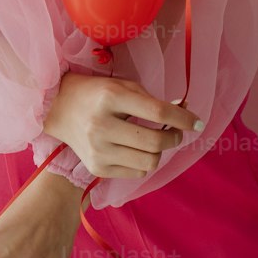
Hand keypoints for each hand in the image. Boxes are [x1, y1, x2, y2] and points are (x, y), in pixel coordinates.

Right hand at [42, 72, 204, 178]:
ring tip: (155, 140)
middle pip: (155, 141)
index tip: (198, 122)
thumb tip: (184, 113)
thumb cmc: (97, 93)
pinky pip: (136, 171)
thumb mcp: (123, 86)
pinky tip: (137, 149)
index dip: (183, 118)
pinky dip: (144, 161)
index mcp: (111, 97)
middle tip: (176, 132)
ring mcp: (98, 150)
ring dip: (160, 151)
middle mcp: (102, 125)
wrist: (59, 109)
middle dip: (174, 137)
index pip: (157, 112)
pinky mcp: (97, 168)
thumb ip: (152, 100)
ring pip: (149, 161)